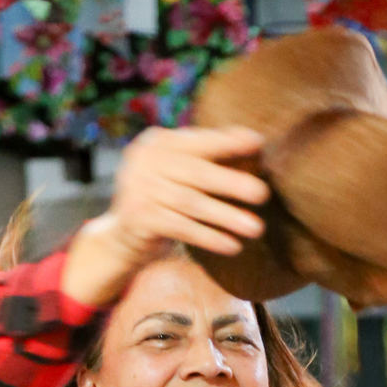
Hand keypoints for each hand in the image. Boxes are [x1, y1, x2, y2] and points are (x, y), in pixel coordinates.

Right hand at [61, 127, 268, 306]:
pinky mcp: (140, 217)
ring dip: (226, 216)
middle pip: (197, 173)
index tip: (258, 142)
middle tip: (263, 194)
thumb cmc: (163, 200)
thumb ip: (205, 158)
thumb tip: (254, 141)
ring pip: (191, 203)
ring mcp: (139, 188)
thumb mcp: (178, 172)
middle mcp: (146, 160)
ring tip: (256, 228)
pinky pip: (182, 228)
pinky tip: (232, 246)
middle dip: (232, 183)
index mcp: (159, 142)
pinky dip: (209, 237)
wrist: (122, 236)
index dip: (227, 141)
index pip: (198, 141)